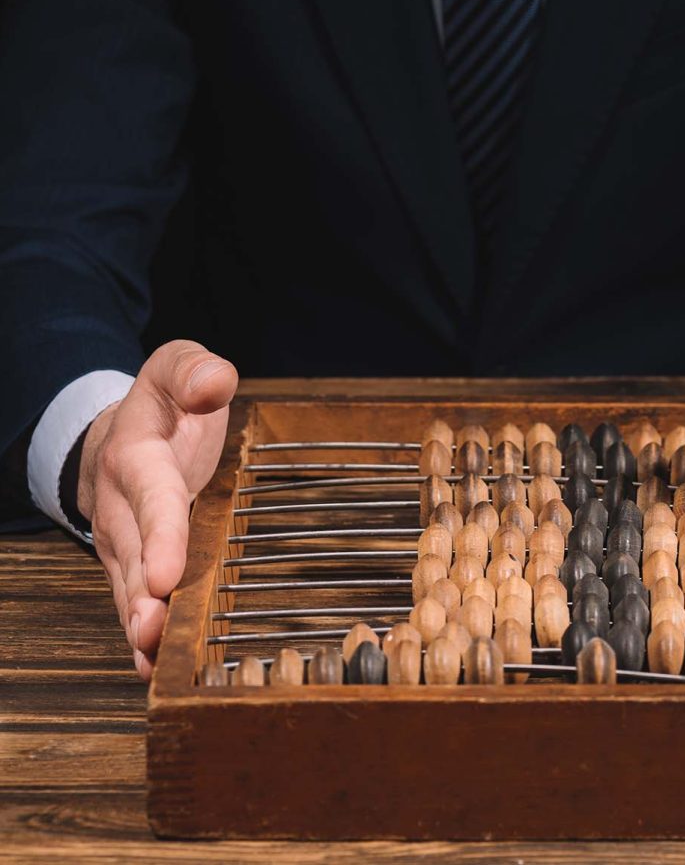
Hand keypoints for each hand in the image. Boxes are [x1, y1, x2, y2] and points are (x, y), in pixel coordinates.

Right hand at [78, 340, 238, 679]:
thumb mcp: (177, 369)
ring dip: (139, 624)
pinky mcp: (130, 564)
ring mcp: (121, 541)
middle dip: (141, 595)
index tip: (165, 574)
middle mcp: (120, 505)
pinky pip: (134, 599)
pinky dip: (141, 636)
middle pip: (132, 554)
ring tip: (151, 657)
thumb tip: (216, 382)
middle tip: (153, 630)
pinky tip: (150, 667)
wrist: (117, 438)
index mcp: (136, 456)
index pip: (152, 498)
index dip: (160, 536)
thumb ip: (194, 370)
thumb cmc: (162, 408)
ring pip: (127, 586)